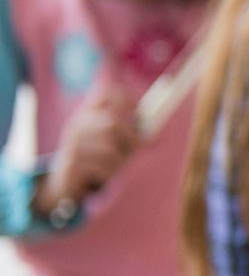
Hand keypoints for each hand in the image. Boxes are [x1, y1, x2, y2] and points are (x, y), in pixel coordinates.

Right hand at [32, 82, 138, 218]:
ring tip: (114, 166)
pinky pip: (103, 168)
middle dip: (132, 139)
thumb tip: (157, 137)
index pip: (103, 94)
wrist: (64, 181)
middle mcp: (78, 125)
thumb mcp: (112, 142)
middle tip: (137, 149)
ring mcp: (72, 144)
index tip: (137, 107)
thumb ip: (130, 135)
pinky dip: (109, 174)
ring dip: (119, 162)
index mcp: (88, 115)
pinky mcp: (71, 163)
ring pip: (110, 150)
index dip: (122, 97)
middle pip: (113, 123)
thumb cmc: (96, 158)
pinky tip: (102, 176)